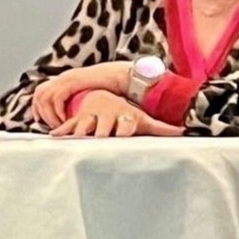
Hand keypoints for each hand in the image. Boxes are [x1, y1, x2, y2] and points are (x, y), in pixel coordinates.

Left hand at [32, 61, 133, 126]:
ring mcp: (67, 78)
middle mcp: (63, 78)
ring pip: (45, 97)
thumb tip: (73, 117)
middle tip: (51, 126)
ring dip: (49, 114)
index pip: (40, 92)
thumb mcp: (89, 96)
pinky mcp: (73, 82)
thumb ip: (79, 102)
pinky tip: (67, 119)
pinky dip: (58, 110)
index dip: (37, 107)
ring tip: (60, 126)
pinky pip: (56, 98)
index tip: (42, 121)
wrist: (120, 75)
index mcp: (65, 80)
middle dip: (41, 112)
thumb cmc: (110, 88)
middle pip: (39, 94)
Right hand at [50, 91, 181, 137]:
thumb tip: (185, 131)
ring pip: (83, 127)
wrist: (102, 97)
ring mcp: (89, 119)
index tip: (124, 134)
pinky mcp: (76, 121)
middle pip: (103, 129)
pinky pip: (66, 127)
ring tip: (77, 141)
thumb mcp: (143, 120)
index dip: (125, 129)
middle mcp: (106, 118)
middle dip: (102, 134)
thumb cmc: (125, 115)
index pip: (125, 125)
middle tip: (100, 141)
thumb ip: (162, 128)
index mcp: (123, 118)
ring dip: (80, 134)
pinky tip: (53, 138)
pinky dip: (61, 132)